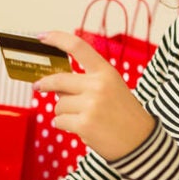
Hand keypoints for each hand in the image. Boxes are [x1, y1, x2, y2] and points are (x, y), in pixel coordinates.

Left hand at [34, 31, 154, 160]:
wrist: (140, 142)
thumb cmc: (123, 114)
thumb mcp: (112, 88)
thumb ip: (87, 82)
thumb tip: (54, 84)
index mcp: (106, 72)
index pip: (78, 47)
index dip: (56, 39)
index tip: (41, 37)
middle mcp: (98, 85)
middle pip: (58, 80)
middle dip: (44, 84)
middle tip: (38, 86)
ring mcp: (91, 105)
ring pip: (58, 104)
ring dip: (63, 112)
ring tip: (82, 118)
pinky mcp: (84, 124)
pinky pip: (60, 121)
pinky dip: (64, 125)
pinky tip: (80, 128)